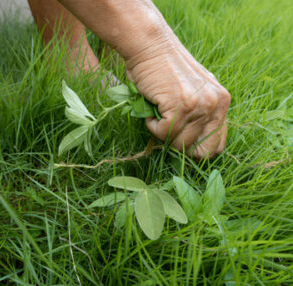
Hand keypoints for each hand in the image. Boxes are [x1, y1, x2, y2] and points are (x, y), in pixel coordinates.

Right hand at [125, 36, 230, 158]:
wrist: (150, 46)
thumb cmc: (166, 71)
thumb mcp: (193, 93)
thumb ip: (200, 116)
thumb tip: (193, 147)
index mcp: (222, 102)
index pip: (217, 146)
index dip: (197, 150)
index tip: (181, 142)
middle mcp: (216, 104)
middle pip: (199, 152)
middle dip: (178, 145)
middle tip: (166, 128)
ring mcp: (200, 104)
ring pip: (179, 144)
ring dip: (162, 133)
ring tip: (158, 112)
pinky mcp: (181, 104)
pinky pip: (163, 133)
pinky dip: (152, 125)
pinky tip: (152, 107)